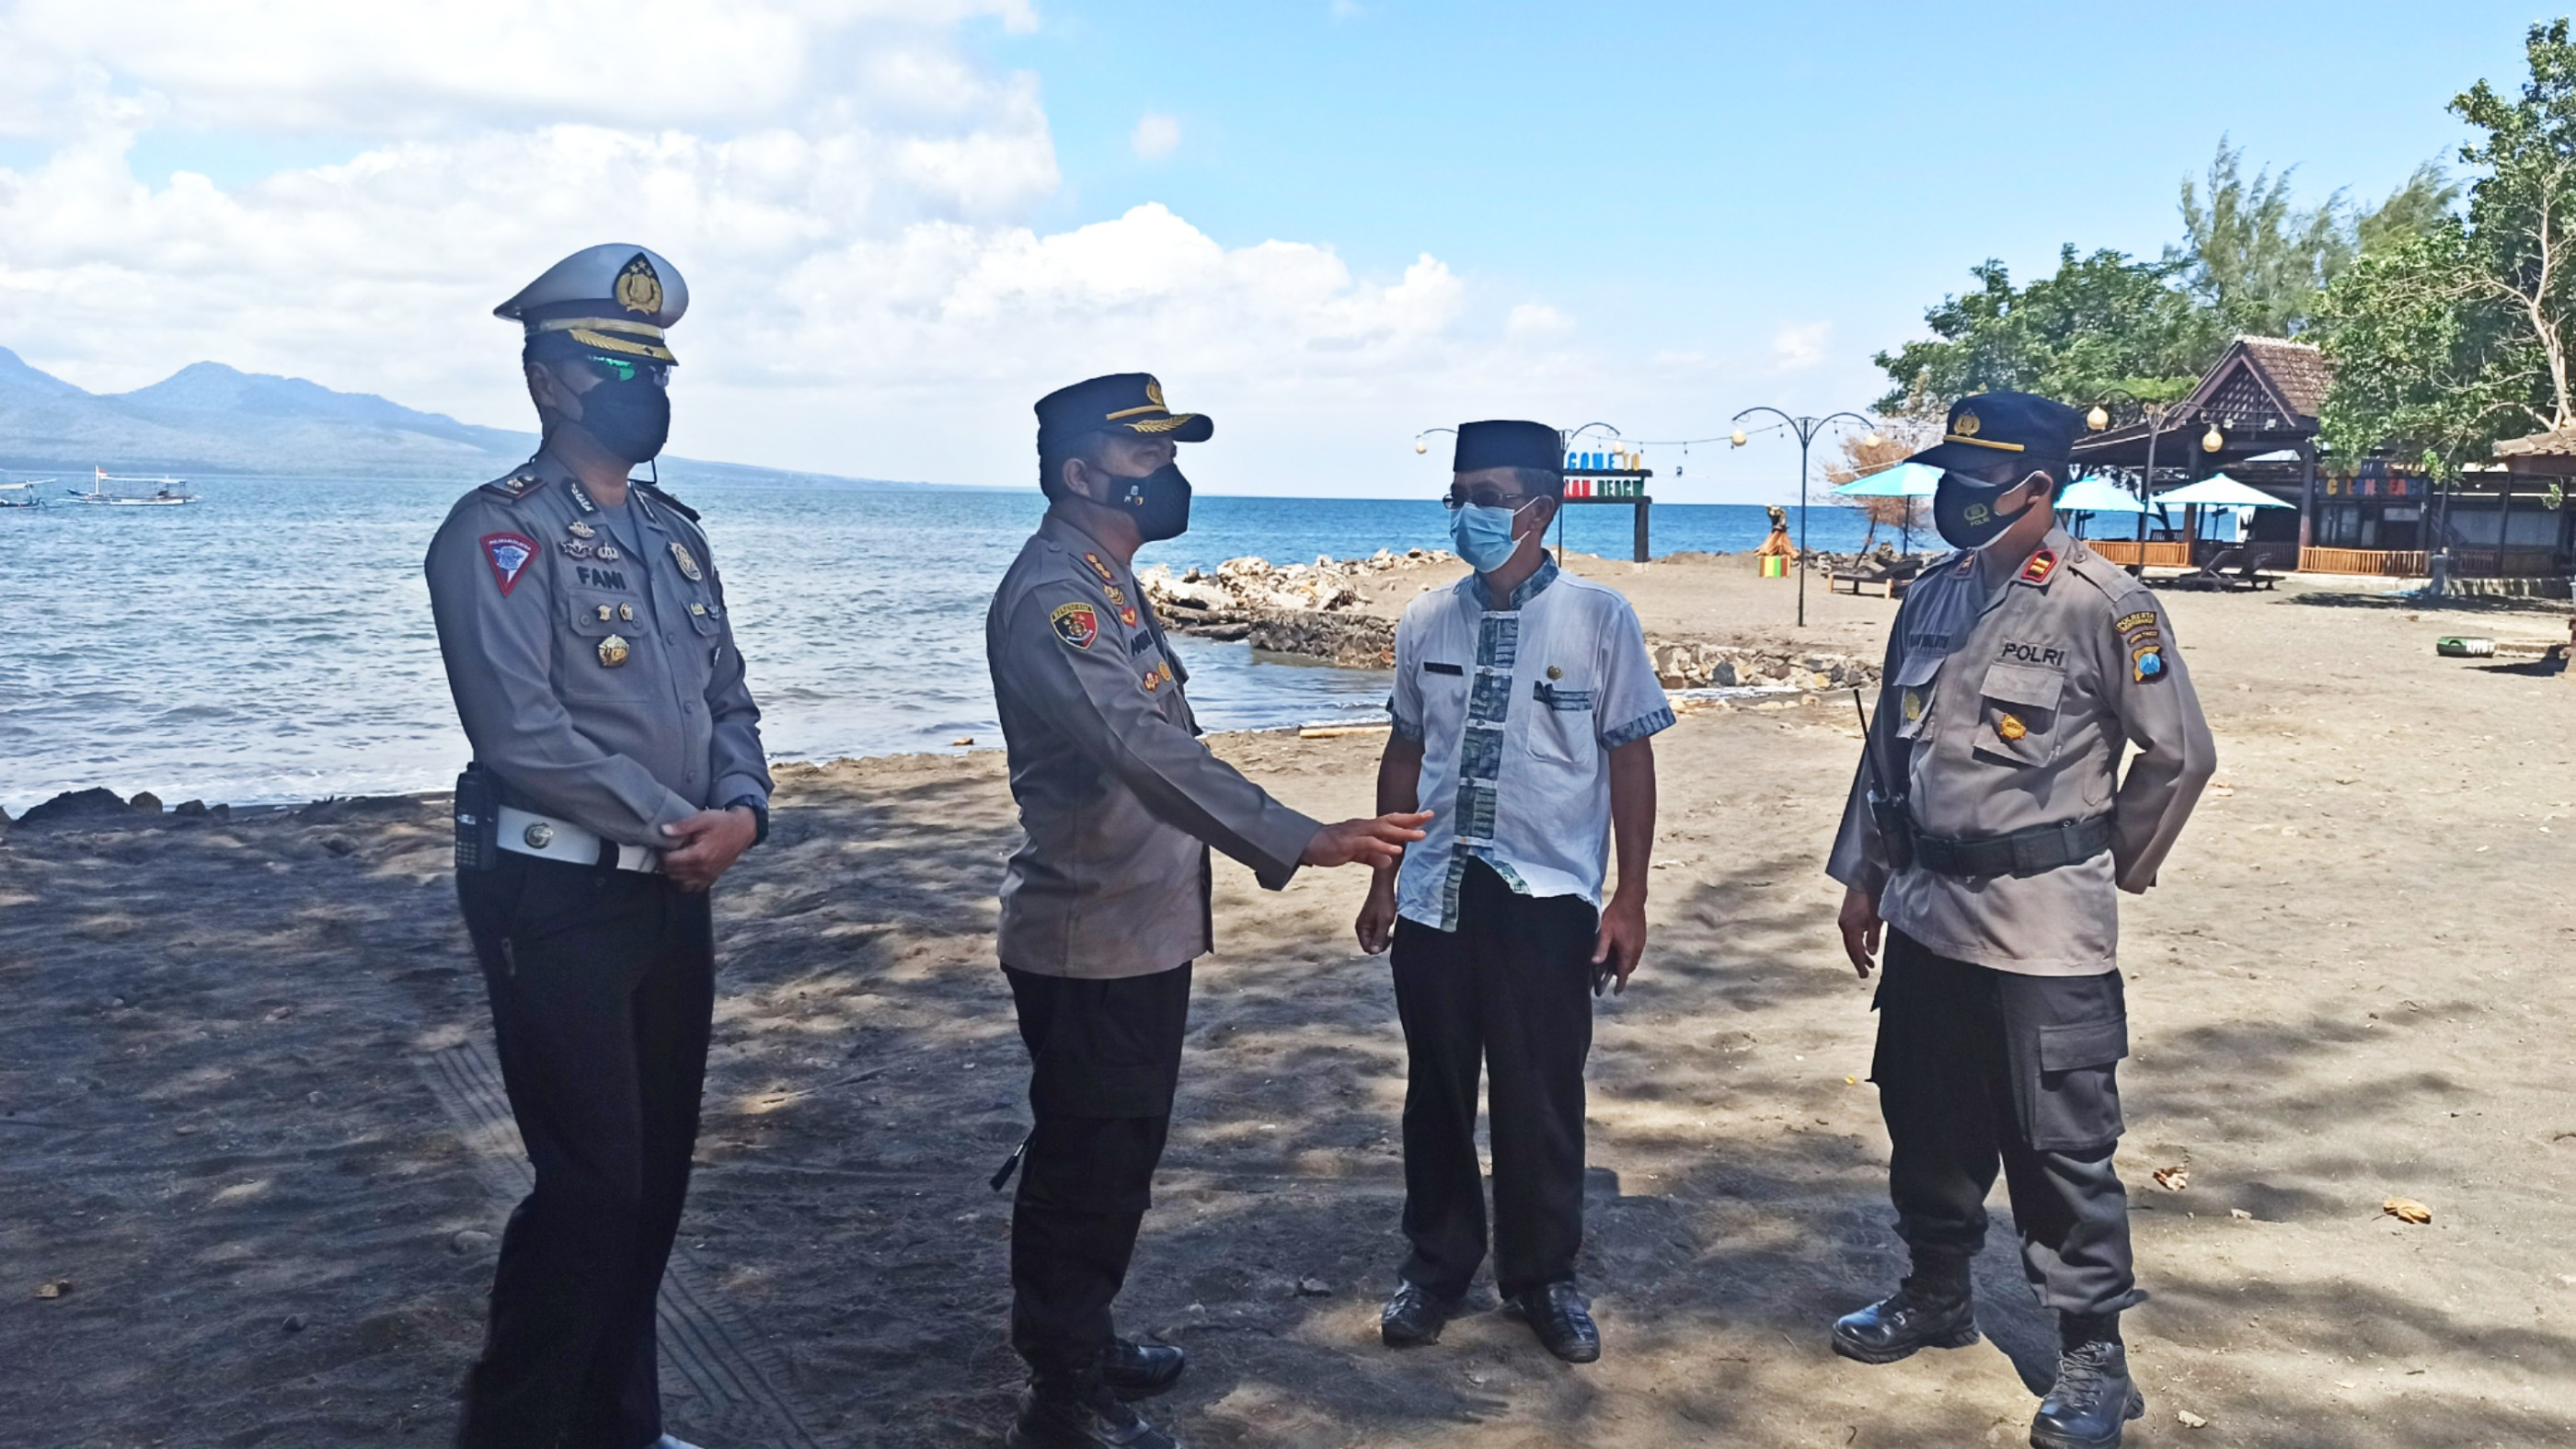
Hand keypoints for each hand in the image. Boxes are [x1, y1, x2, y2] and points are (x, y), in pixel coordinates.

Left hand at [660, 806, 758, 890]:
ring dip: (675, 873)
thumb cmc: (723, 822)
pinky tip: (686, 869)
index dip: (661, 853)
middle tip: (667, 851)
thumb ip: (682, 826)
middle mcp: (703, 869)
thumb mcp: (702, 818)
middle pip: (673, 873)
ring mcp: (708, 875)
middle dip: (666, 863)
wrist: (744, 829)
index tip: (661, 845)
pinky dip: (686, 881)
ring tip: (676, 859)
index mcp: (699, 855)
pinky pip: (694, 887)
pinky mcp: (713, 877)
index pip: (669, 861)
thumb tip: (663, 830)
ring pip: (681, 883)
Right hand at [1301, 811, 1431, 869]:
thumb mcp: (1356, 854)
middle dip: (1411, 819)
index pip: (1391, 821)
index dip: (1408, 819)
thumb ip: (1371, 857)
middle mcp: (1363, 826)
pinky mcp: (1348, 842)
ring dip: (1402, 832)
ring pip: (1383, 829)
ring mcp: (1356, 833)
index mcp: (1366, 828)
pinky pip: (1369, 843)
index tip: (1426, 817)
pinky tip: (1395, 850)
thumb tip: (1388, 861)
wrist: (1307, 845)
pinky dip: (1383, 845)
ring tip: (1419, 835)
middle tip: (1430, 816)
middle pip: (1391, 820)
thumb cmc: (1330, 847)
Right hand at [1355, 874, 1398, 954]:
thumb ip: (1379, 937)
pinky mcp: (1371, 920)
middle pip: (1370, 945)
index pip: (1367, 948)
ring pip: (1374, 939)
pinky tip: (1388, 926)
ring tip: (1389, 930)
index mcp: (1361, 928)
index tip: (1388, 940)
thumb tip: (1374, 951)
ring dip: (1382, 938)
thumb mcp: (1384, 922)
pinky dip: (1383, 932)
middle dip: (1380, 943)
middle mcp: (1361, 927)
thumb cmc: (1384, 901)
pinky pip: (1376, 932)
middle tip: (1390, 936)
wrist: (1384, 886)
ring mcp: (1366, 923)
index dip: (1378, 948)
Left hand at [1591, 890, 1646, 995]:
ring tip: (1614, 963)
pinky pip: (1636, 952)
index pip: (1624, 973)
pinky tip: (1620, 949)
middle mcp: (1637, 949)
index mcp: (1628, 951)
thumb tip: (1595, 963)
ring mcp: (1641, 943)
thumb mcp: (1605, 932)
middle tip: (1611, 976)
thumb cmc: (1617, 915)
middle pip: (1629, 968)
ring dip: (1625, 964)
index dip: (1620, 984)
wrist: (1632, 899)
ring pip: (1633, 960)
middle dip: (1621, 973)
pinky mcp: (1642, 936)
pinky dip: (1629, 955)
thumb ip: (1601, 949)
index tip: (1617, 992)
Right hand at [1837, 884, 1883, 977]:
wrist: (1862, 877)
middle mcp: (1844, 925)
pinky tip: (1865, 945)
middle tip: (1865, 973)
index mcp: (1849, 927)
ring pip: (1851, 941)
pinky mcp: (1847, 915)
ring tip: (1870, 962)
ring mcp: (1844, 920)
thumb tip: (1871, 953)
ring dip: (1859, 951)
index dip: (1859, 964)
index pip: (1854, 951)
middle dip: (1858, 960)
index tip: (1864, 975)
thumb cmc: (1871, 897)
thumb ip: (1873, 937)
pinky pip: (1851, 934)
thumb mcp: (1876, 919)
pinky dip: (1858, 942)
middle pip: (1850, 948)